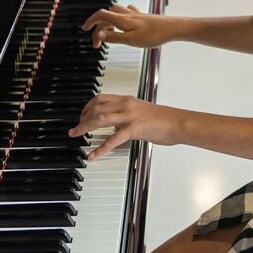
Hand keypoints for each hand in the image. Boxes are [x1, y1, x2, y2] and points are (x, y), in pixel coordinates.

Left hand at [69, 94, 183, 158]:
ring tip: (76, 135)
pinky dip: (100, 148)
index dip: (87, 106)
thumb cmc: (163, 120)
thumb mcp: (141, 112)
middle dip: (82, 118)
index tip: (82, 114)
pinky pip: (113, 139)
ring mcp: (129, 116)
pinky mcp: (134, 129)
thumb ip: (126, 117)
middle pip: (96, 108)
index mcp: (127, 100)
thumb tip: (116, 126)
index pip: (101, 98)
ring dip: (84, 127)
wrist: (177, 122)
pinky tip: (93, 154)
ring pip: (100, 119)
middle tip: (75, 128)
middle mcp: (126, 105)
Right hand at [82, 4, 172, 48]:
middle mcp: (127, 15)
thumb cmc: (154, 35)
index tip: (84, 29)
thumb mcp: (131, 40)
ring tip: (109, 33)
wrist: (172, 28)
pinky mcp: (142, 17)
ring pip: (116, 12)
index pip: (100, 15)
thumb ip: (114, 38)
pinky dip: (122, 17)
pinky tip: (125, 21)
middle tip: (98, 43)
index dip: (90, 21)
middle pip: (106, 16)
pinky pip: (128, 12)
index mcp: (122, 20)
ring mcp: (135, 15)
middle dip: (99, 28)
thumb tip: (100, 35)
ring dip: (108, 21)